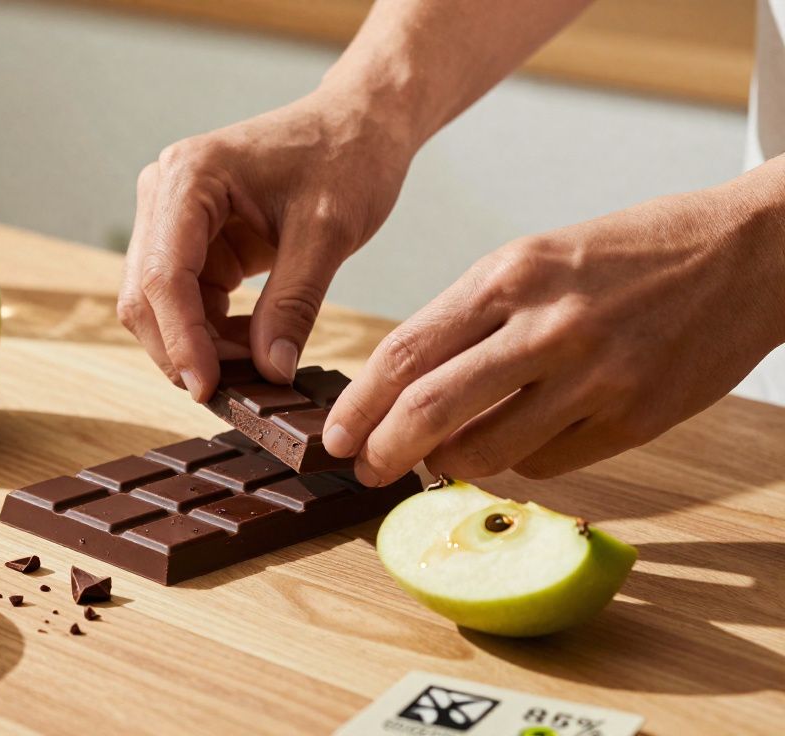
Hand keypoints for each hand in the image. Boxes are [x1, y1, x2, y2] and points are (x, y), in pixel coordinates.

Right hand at [117, 91, 414, 398]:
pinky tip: (254, 342)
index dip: (182, 340)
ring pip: (159, 305)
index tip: (209, 389)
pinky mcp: (192, 239)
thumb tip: (270, 371)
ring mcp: (172, 216)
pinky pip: (186, 301)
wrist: (360, 124)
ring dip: (198, 344)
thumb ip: (294, 304)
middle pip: (147, 295)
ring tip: (256, 364)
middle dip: (184, 348)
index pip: (165, 275)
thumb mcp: (329, 233)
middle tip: (237, 390)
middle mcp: (165, 192)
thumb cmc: (347, 157)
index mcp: (190, 177)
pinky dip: (212, 332)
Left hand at [325, 180, 784, 483]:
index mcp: (511, 275)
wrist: (747, 252)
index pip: (407, 351)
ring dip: (450, 464)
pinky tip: (519, 443)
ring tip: (441, 457)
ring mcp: (595, 377)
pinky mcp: (635, 419)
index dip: (359, 403)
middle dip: (384, 450)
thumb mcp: (536, 258)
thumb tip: (410, 388)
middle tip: (365, 469)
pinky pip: (548, 464)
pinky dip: (519, 462)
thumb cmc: (629, 254)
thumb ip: (472, 319)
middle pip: (433, 409)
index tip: (334, 434)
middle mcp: (548, 326)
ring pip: (487, 451)